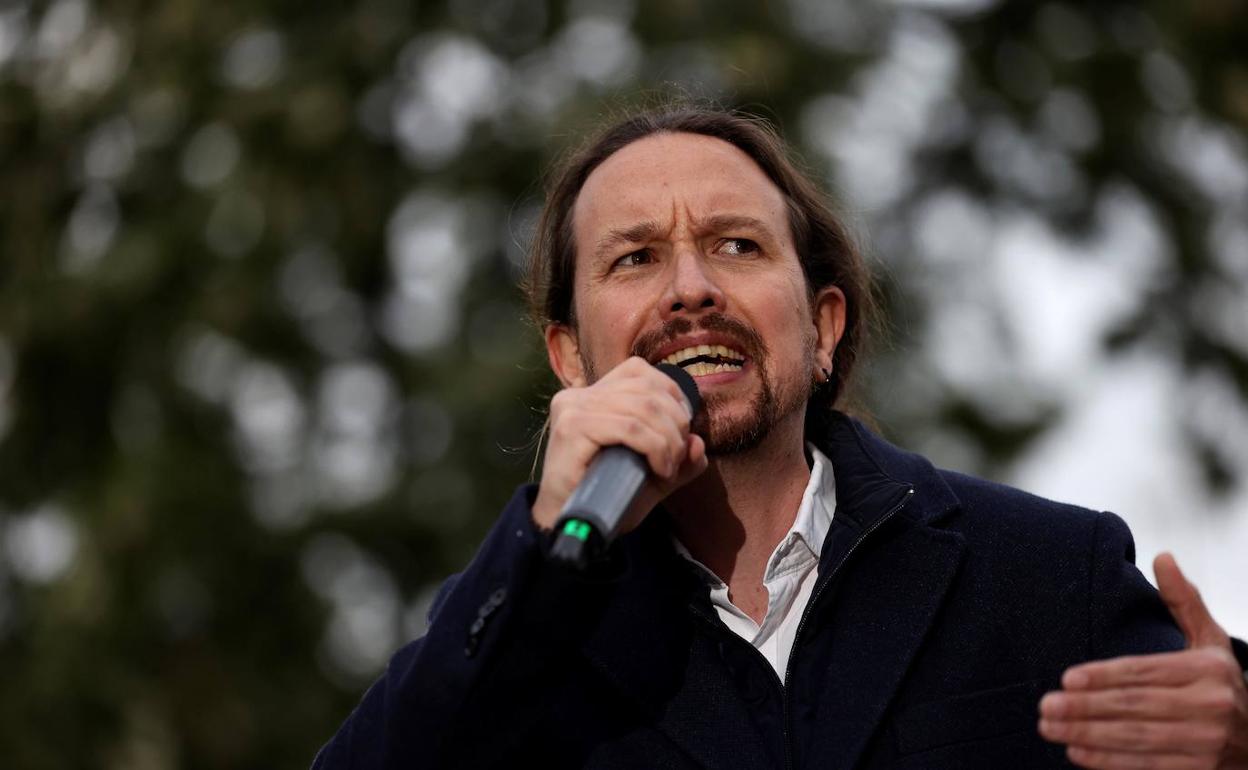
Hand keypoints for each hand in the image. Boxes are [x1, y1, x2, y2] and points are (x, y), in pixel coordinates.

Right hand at [531, 357, 707, 531]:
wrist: (567, 524)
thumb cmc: (605, 497)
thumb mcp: (651, 475)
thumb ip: (678, 457)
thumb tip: (698, 442)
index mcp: (593, 394)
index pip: (640, 370)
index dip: (671, 395)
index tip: (681, 431)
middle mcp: (580, 394)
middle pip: (648, 390)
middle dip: (676, 424)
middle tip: (677, 458)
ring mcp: (573, 408)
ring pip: (643, 408)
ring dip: (668, 441)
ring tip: (668, 469)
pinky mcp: (572, 428)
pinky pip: (629, 428)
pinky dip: (654, 448)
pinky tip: (659, 470)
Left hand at [1038, 553, 1247, 767]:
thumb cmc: (1221, 683)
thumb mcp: (1211, 641)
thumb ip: (1184, 601)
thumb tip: (1162, 556)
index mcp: (1208, 670)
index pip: (1144, 672)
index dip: (1104, 676)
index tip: (1066, 679)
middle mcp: (1211, 707)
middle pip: (1135, 706)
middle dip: (1086, 707)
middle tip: (1045, 705)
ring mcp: (1208, 744)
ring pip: (1137, 739)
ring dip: (1088, 735)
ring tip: (1049, 728)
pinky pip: (1148, 766)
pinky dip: (1109, 762)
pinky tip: (1076, 752)